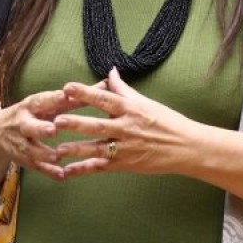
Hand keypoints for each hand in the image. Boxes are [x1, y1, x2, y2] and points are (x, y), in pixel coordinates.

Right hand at [0, 80, 106, 180]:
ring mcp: (21, 142)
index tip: (64, 95)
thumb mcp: (50, 102)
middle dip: (40, 128)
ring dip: (43, 153)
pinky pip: (35, 166)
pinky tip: (62, 175)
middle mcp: (24, 123)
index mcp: (32, 105)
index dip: (52, 98)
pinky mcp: (23, 158)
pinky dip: (48, 172)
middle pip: (30, 126)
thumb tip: (106, 83)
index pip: (42, 101)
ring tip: (57, 157)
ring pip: (30, 149)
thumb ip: (77, 96)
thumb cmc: (36, 112)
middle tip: (52, 130)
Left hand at [54, 69, 196, 176]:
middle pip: (98, 126)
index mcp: (131, 109)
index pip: (105, 99)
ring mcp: (126, 148)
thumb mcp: (146, 102)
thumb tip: (110, 71)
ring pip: (97, 149)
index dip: (85, 93)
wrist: (186, 148)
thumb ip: (124, 89)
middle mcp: (127, 128)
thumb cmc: (167, 122)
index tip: (67, 87)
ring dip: (76, 149)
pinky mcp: (125, 164)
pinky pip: (101, 167)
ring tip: (57, 149)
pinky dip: (84, 169)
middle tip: (56, 121)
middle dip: (76, 124)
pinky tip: (67, 171)